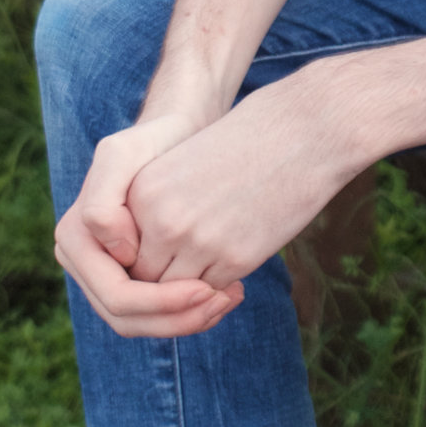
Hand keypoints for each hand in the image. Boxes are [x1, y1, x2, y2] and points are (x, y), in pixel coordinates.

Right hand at [54, 103, 243, 342]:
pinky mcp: (131, 278)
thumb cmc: (155, 141)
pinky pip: (153, 312)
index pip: (117, 297)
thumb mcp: (122, 154)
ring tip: (228, 300)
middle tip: (224, 301)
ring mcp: (105, 274)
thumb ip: (103, 201)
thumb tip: (118, 253)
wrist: (175, 137)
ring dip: (186, 321)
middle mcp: (84, 264)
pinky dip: (186, 311)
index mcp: (75, 240)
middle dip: (177, 319)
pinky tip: (221, 294)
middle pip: (127, 320)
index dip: (162, 302)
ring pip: (142, 324)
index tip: (208, 287)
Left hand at [122, 67, 363, 297]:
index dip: (147, 260)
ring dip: (193, 291)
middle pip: (147, 279)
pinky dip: (220, 288)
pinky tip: (234, 271)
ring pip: (178, 294)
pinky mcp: (235, 258)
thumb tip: (152, 258)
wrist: (298, 132)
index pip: (127, 252)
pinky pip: (214, 292)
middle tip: (190, 274)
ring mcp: (198, 242)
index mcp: (143, 192)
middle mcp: (163, 220)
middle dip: (166, 283)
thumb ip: (157, 208)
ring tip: (213, 275)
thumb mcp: (181, 167)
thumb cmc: (243, 145)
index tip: (169, 255)